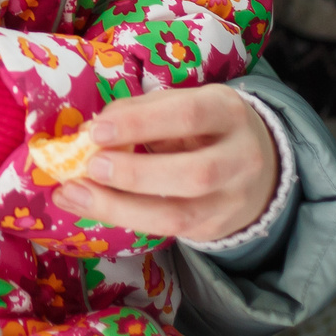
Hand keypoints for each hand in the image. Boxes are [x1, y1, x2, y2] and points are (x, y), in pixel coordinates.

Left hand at [51, 84, 279, 241]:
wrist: (259, 166)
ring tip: (77, 195)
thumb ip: (140, 111)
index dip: (140, 123)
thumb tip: (90, 132)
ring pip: (179, 216)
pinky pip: (167, 231)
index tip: (96, 132)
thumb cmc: (204, 127)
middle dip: (135, 173)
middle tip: (90, 167)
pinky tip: (90, 207)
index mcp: (228, 112)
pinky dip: (123, 219)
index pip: (188, 116)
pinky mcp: (215, 228)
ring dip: (120, 208)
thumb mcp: (181, 104)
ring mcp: (232, 200)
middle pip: (194, 174)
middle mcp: (241, 158)